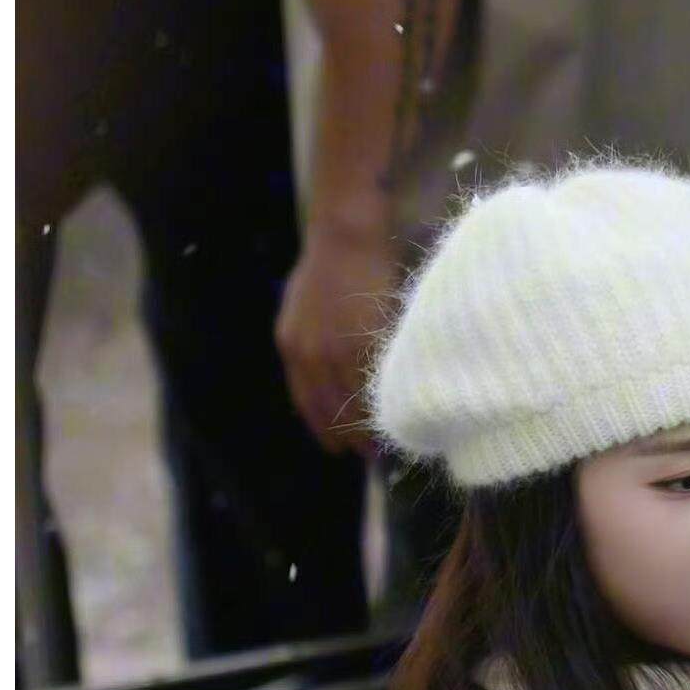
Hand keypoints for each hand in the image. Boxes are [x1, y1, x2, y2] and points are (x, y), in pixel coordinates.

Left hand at [274, 215, 398, 458]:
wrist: (347, 234)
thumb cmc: (328, 262)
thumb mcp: (300, 304)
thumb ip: (307, 339)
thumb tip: (321, 368)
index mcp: (291, 346)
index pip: (307, 403)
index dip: (324, 429)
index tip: (338, 448)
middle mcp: (308, 354)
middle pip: (330, 410)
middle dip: (350, 437)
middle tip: (369, 454)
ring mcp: (335, 350)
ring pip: (354, 403)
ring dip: (371, 427)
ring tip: (388, 441)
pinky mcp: (362, 341)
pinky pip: (375, 384)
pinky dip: (386, 403)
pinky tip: (398, 412)